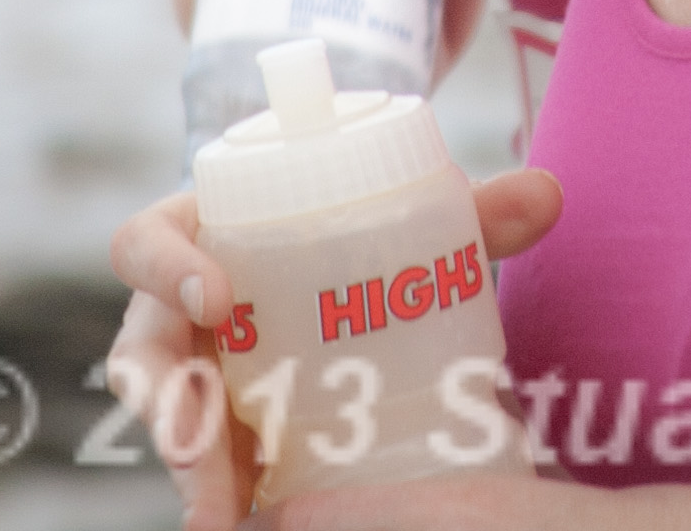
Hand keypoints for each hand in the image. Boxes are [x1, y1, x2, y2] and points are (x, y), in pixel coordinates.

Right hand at [105, 168, 567, 530]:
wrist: (326, 256)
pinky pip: (200, 458)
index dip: (167, 269)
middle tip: (197, 444)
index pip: (144, 244)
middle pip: (142, 353)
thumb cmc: (347, 224)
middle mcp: (177, 305)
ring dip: (187, 464)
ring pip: (164, 417)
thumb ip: (471, 208)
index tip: (218, 300)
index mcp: (200, 231)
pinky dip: (219, 491)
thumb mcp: (401, 213)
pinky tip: (238, 523)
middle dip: (166, 404)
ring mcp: (191, 369)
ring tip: (216, 513)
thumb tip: (548, 193)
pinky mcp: (213, 423)